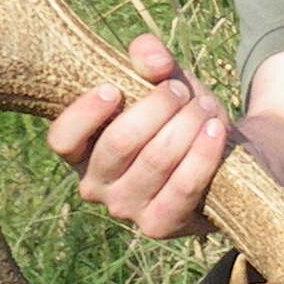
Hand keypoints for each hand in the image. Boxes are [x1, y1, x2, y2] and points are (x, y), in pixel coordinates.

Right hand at [47, 31, 235, 240]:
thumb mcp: (163, 78)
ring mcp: (127, 209)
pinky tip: (216, 130)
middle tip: (179, 91)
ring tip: (206, 106)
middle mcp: (96, 184)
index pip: (62, 139)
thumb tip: (152, 58)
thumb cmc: (178, 112)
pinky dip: (203, 155)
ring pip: (155, 161)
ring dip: (185, 126)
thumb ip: (151, 58)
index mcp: (82, 149)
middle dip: (156, 109)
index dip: (84, 114)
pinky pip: (182, 188)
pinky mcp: (160, 225)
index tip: (113, 89)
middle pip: (118, 144)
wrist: (221, 152)